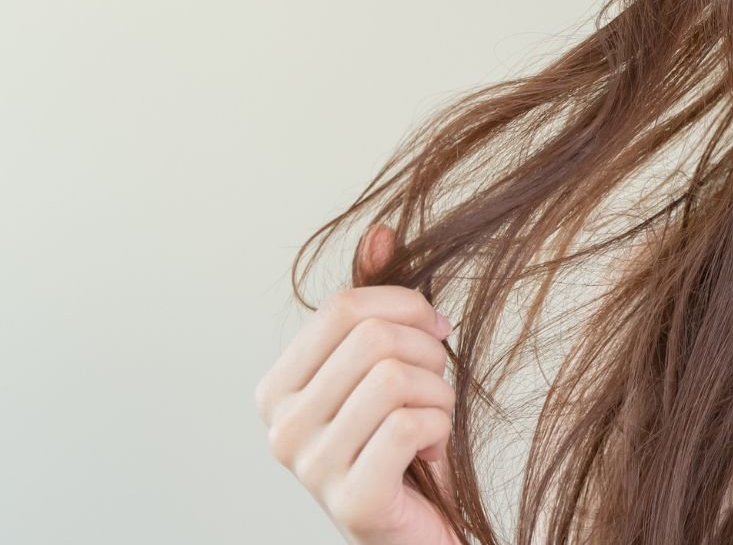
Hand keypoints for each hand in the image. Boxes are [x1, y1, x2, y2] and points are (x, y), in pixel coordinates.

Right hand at [254, 224, 462, 544]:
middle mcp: (280, 428)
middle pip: (373, 338)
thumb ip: (378, 303)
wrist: (419, 527)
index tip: (434, 329)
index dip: (405, 306)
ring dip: (439, 396)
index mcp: (277, 389)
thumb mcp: (389, 365)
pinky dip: (441, 430)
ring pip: (397, 379)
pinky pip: (411, 424)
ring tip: (432, 423)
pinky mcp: (352, 499)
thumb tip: (383, 231)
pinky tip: (431, 454)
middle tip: (435, 387)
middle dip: (427, 354)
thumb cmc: (405, 444)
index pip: (344, 307)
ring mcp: (309, 467)